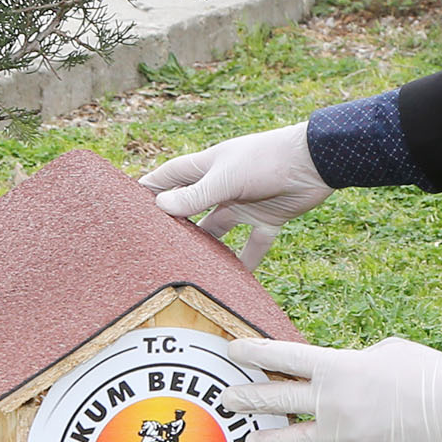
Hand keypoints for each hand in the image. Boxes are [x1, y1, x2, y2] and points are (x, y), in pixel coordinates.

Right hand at [141, 123, 330, 269]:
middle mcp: (221, 186)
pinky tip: (235, 281)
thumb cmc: (267, 159)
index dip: (149, 191)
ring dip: (206, 247)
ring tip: (188, 269)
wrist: (316, 162)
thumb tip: (161, 208)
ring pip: (218, 230)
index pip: (168, 178)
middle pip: (190, 208)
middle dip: (174, 226)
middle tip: (152, 250)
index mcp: (206, 167)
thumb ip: (195, 196)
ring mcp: (244, 203)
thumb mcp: (227, 178)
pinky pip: (253, 245)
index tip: (126, 209)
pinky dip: (245, 262)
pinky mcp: (267, 218)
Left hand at [223, 336, 441, 441]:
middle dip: (247, 398)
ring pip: (292, 439)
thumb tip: (340, 374)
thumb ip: (353, 362)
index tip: (233, 351)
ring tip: (248, 441)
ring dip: (266, 439)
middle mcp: (332, 400)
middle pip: (276, 398)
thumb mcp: (386, 351)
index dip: (254, 353)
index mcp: (338, 366)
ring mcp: (342, 433)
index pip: (283, 356)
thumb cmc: (426, 372)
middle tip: (226, 398)